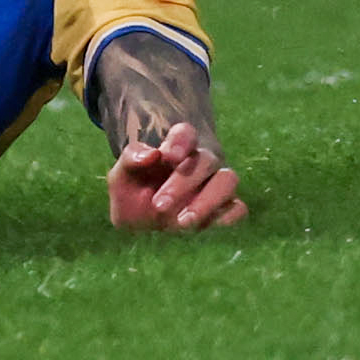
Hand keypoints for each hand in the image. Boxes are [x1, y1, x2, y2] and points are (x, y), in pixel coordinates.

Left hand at [108, 120, 247, 232]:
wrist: (138, 219)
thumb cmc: (132, 189)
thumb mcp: (121, 175)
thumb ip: (131, 158)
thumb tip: (152, 154)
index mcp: (175, 148)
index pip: (187, 133)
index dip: (181, 141)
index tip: (168, 157)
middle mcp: (200, 163)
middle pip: (207, 160)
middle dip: (183, 183)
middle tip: (158, 205)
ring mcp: (215, 185)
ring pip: (229, 179)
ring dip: (207, 200)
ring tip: (182, 221)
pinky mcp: (225, 208)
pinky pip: (239, 208)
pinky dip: (226, 216)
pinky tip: (203, 226)